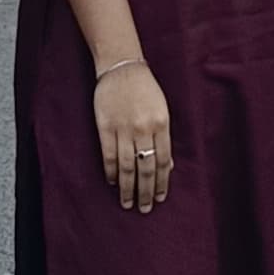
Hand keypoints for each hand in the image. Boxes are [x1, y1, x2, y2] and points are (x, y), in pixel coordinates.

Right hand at [93, 60, 174, 213]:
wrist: (122, 66)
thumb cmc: (145, 89)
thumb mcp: (162, 110)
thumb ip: (164, 138)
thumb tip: (168, 167)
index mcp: (161, 124)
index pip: (163, 162)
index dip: (161, 183)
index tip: (159, 198)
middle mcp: (144, 129)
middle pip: (145, 168)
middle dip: (145, 192)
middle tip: (144, 208)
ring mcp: (124, 128)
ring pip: (126, 166)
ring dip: (127, 188)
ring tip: (127, 202)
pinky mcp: (106, 126)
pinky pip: (108, 156)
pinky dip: (110, 172)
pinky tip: (113, 182)